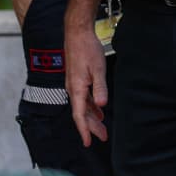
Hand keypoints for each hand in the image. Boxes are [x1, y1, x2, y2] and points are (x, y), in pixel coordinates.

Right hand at [64, 19, 108, 146]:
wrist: (77, 32)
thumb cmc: (87, 49)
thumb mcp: (98, 69)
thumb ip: (100, 88)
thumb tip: (102, 105)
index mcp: (76, 88)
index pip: (79, 115)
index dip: (84, 130)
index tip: (88, 142)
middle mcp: (73, 88)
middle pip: (81, 113)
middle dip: (91, 127)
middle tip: (102, 138)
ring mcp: (74, 83)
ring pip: (82, 106)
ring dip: (92, 117)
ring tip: (102, 128)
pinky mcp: (77, 78)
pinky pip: (83, 97)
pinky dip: (91, 106)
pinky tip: (99, 109)